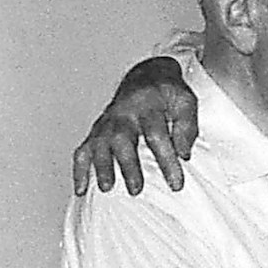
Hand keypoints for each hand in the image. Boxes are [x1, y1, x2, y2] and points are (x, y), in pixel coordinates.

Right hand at [70, 56, 198, 194]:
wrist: (147, 77)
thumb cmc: (168, 94)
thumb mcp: (186, 102)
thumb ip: (187, 127)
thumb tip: (183, 155)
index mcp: (148, 106)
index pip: (157, 136)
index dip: (166, 161)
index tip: (176, 185)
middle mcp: (123, 114)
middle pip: (122, 139)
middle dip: (127, 165)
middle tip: (136, 190)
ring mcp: (107, 123)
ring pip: (99, 144)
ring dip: (102, 167)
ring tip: (107, 188)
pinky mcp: (96, 131)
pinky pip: (83, 150)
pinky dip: (79, 170)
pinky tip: (80, 190)